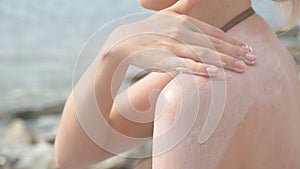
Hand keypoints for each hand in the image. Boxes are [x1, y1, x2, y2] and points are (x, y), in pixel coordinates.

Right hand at [104, 0, 255, 75]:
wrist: (125, 42)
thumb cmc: (150, 30)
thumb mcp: (167, 14)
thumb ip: (183, 6)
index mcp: (185, 22)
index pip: (214, 33)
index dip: (232, 41)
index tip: (248, 48)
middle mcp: (182, 32)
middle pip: (214, 43)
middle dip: (236, 51)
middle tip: (254, 59)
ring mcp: (173, 45)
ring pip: (203, 53)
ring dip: (224, 60)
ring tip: (242, 67)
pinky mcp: (164, 59)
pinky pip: (184, 64)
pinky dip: (198, 67)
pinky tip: (213, 72)